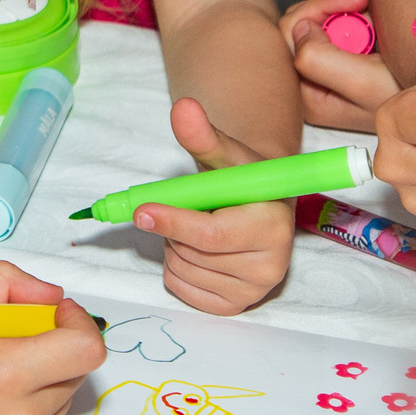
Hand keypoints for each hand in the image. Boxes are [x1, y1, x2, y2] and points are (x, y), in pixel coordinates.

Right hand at [0, 262, 104, 414]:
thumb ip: (7, 284)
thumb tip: (50, 296)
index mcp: (0, 371)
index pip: (85, 348)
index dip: (77, 323)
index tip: (55, 315)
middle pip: (74, 373)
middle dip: (53, 349)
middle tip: (11, 342)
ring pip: (59, 404)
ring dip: (40, 383)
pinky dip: (24, 414)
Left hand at [133, 98, 292, 314]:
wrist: (257, 207)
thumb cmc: (240, 180)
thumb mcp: (224, 154)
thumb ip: (203, 135)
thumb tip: (183, 108)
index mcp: (273, 224)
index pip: (212, 234)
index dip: (173, 222)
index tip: (142, 210)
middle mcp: (271, 264)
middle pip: (191, 252)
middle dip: (174, 227)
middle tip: (191, 208)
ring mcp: (254, 290)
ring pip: (181, 269)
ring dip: (174, 245)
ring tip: (198, 225)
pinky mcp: (235, 306)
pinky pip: (180, 288)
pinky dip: (175, 267)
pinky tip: (196, 250)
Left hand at [280, 0, 396, 130]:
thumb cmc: (404, 98)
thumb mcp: (362, 82)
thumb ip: (319, 58)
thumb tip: (299, 28)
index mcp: (306, 94)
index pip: (288, 37)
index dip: (318, 10)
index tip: (356, 2)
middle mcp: (308, 84)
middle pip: (297, 25)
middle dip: (331, 8)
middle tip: (363, 2)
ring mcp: (322, 71)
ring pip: (314, 21)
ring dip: (345, 12)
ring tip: (373, 18)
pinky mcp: (338, 59)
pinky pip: (333, 24)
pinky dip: (354, 17)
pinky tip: (375, 24)